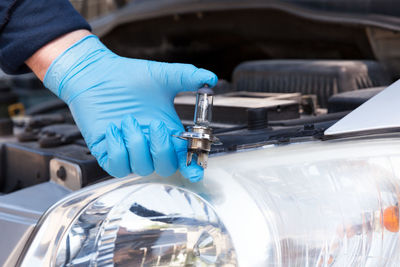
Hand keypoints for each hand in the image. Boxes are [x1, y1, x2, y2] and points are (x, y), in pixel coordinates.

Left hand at [40, 34, 216, 180]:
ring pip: (141, 168)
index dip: (191, 168)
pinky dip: (117, 148)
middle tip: (154, 124)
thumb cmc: (129, 76)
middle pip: (165, 168)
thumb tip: (210, 78)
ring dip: (137, 144)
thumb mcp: (163, 76)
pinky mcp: (107, 152)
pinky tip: (113, 128)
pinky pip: (117, 165)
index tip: (193, 168)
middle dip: (162, 149)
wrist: (97, 73)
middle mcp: (150, 144)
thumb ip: (188, 77)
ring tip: (127, 119)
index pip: (183, 158)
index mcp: (167, 132)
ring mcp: (129, 150)